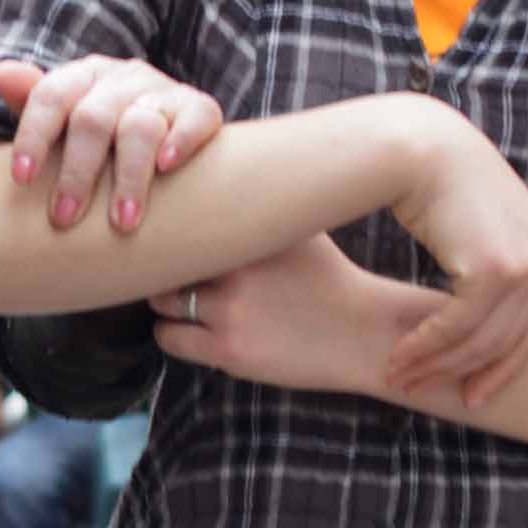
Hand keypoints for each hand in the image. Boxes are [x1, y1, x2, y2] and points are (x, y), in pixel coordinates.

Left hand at [0, 55, 224, 232]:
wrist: (164, 128)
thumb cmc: (97, 136)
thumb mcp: (61, 121)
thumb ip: (29, 100)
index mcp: (81, 78)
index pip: (50, 96)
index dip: (34, 135)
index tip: (21, 178)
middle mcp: (121, 78)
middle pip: (93, 119)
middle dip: (76, 172)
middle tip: (63, 218)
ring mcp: (162, 91)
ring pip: (141, 125)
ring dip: (129, 176)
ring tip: (121, 222)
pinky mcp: (200, 107)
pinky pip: (195, 117)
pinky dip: (181, 140)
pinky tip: (166, 168)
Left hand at [152, 234, 444, 396]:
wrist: (366, 333)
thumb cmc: (328, 278)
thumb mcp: (299, 230)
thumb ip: (259, 207)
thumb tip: (221, 178)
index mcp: (254, 229)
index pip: (185, 215)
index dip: (173, 226)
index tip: (168, 231)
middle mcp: (239, 265)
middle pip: (166, 257)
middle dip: (165, 264)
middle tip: (170, 268)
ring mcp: (231, 309)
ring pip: (161, 299)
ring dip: (168, 301)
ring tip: (188, 300)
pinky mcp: (228, 350)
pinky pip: (168, 337)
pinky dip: (173, 333)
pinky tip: (193, 329)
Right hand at [382, 98, 527, 404]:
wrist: (416, 145)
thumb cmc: (434, 178)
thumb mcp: (477, 219)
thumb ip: (488, 253)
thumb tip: (480, 287)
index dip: (499, 367)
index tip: (471, 393)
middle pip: (508, 340)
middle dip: (464, 372)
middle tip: (423, 391)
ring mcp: (527, 264)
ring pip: (481, 339)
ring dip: (436, 363)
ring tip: (398, 376)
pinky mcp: (496, 269)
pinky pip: (458, 325)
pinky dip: (425, 346)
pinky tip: (398, 355)